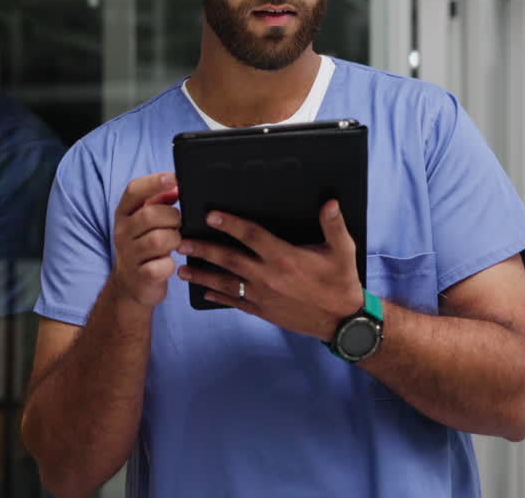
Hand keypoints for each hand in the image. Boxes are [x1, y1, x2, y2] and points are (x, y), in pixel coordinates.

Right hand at [109, 173, 181, 308]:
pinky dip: (170, 264)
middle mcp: (122, 232)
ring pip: (159, 240)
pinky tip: (168, 263)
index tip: (174, 178)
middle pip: (150, 214)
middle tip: (178, 224)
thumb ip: (158, 201)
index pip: (133, 190)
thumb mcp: (145, 222)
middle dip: (172, 217)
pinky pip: (162, 266)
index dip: (154, 182)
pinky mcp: (141, 276)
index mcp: (123, 214)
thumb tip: (175, 186)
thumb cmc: (143, 246)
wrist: (130, 286)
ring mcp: (129, 255)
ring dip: (174, 240)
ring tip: (175, 243)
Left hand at [176, 200, 361, 341]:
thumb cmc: (341, 282)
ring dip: (202, 275)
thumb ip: (334, 225)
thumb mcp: (343, 251)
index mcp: (285, 258)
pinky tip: (203, 292)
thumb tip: (329, 202)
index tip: (210, 216)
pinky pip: (235, 302)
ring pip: (226, 283)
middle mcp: (269, 277)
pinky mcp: (263, 311)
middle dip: (203, 250)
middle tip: (181, 242)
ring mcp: (263, 296)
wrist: (341, 321)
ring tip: (181, 268)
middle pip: (229, 259)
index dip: (230, 224)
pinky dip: (217, 297)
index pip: (251, 236)